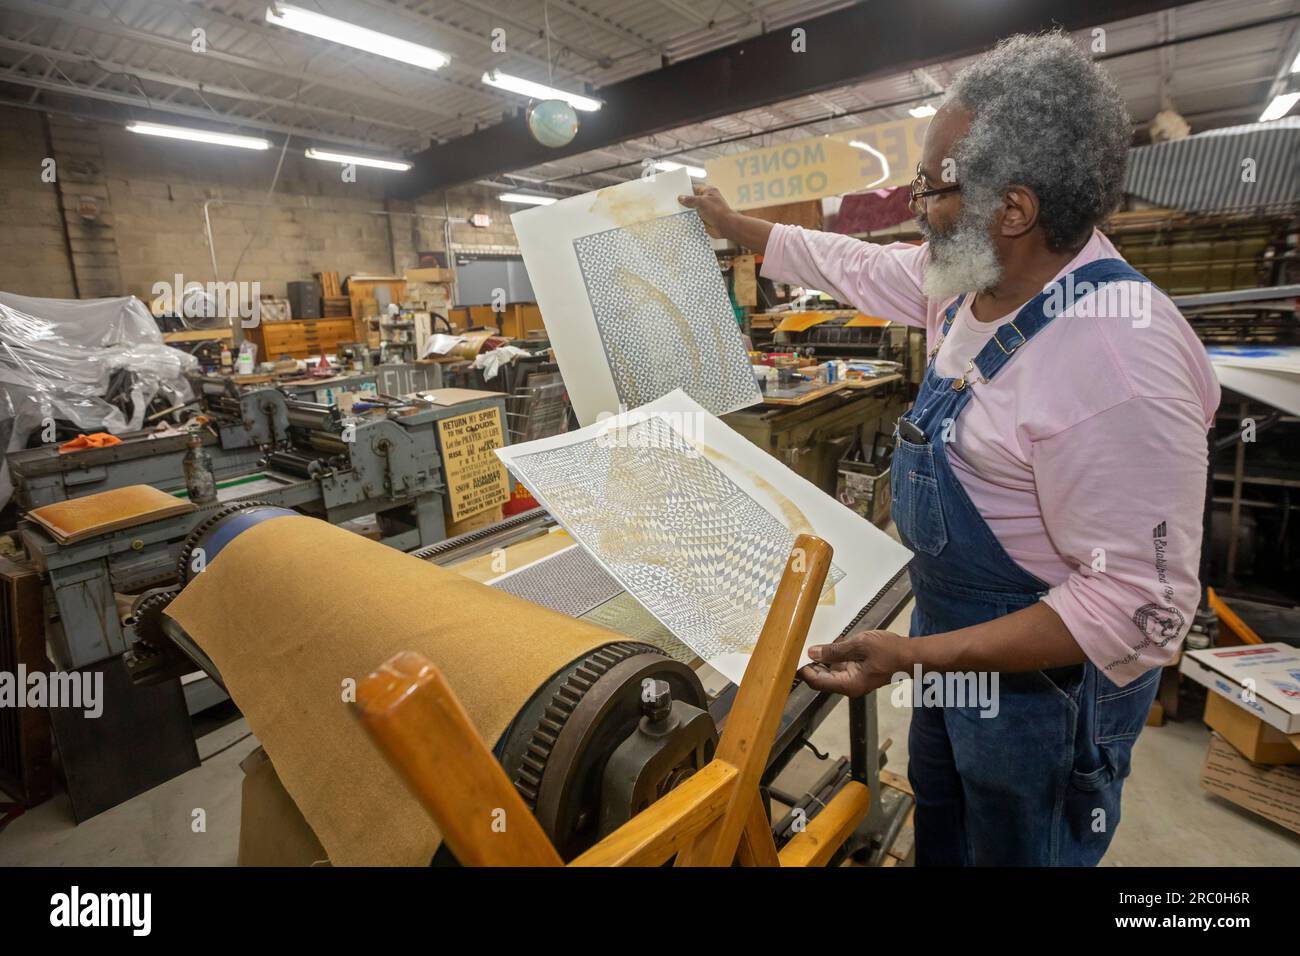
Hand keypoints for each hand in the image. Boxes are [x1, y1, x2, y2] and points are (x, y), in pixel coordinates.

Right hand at [677, 184, 735, 238]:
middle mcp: (707, 200)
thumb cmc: (718, 211)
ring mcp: (705, 210)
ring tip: (675, 211)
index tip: (677, 193)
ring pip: (692, 209)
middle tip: (674, 202)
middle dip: (685, 202)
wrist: (725, 226)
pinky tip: (681, 219)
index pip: (694, 188)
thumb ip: (690, 200)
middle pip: (692, 199)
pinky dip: (689, 218)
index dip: (686, 190)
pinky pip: (694, 217)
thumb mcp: (702, 202)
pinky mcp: (704, 219)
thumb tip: (681, 198)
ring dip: (687, 211)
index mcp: (708, 191)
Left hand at [797, 630, 912, 697]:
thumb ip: (835, 650)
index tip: (791, 658)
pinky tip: (827, 645)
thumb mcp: (859, 646)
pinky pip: (839, 667)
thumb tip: (812, 653)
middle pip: (821, 678)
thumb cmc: (889, 651)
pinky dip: (832, 657)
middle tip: (796, 648)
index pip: (817, 682)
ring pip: (829, 672)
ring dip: (820, 660)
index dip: (803, 671)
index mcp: (848, 684)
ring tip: (809, 643)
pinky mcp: (858, 672)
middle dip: (809, 665)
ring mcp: (854, 679)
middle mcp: (849, 686)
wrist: (912, 656)